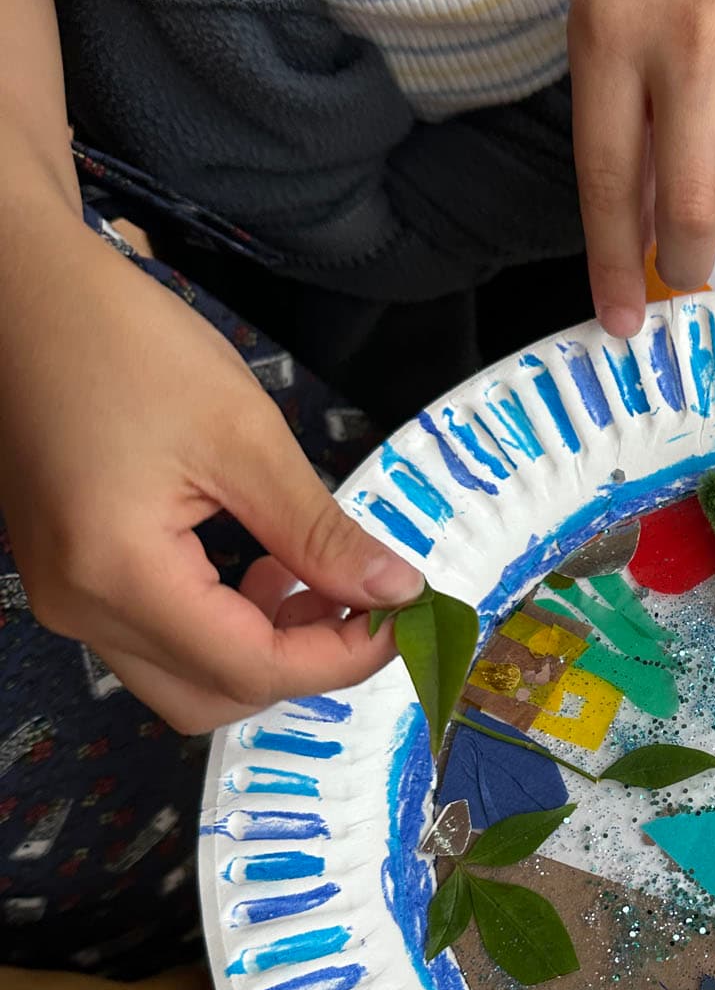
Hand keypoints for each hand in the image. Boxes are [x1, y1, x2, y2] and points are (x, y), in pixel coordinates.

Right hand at [0, 210, 422, 731]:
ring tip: (310, 577)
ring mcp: (66, 597)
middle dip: (301, 663)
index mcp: (117, 574)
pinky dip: (219, 626)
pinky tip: (261, 568)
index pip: (250, 667)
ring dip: (261, 649)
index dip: (339, 658)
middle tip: (363, 602)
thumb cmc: (122, 343)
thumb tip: (395, 593)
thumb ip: (319, 533)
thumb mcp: (244, 436)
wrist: (22, 294)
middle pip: (214, 695)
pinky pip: (154, 639)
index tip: (401, 618)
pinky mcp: (69, 578)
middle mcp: (80, 607)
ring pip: (184, 679)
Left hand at [568, 0, 714, 337]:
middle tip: (690, 265)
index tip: (622, 325)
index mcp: (614, 36)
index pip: (612, 181)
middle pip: (698, 202)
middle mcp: (692, 36)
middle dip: (692, 260)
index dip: (615, 266)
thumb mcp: (608, 29)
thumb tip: (642, 246)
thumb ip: (620, 133)